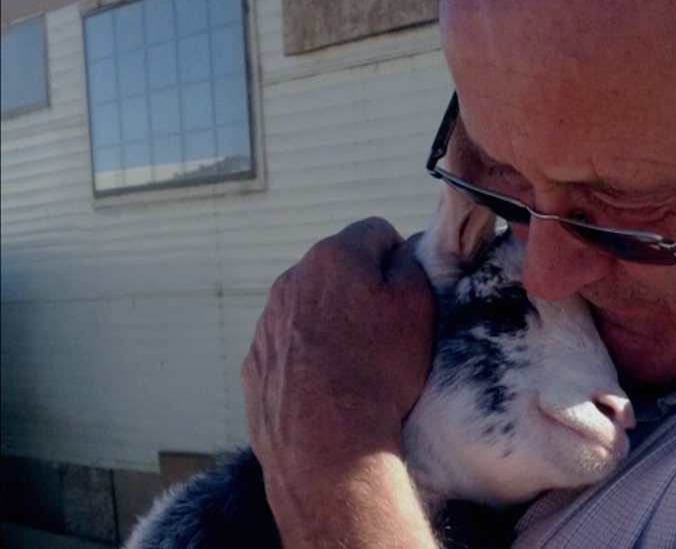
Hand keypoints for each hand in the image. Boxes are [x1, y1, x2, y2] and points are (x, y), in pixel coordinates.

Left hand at [242, 217, 437, 546]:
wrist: (326, 444)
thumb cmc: (380, 371)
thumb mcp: (418, 306)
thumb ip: (414, 261)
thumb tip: (405, 247)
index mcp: (334, 257)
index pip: (376, 232)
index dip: (399, 259)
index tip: (408, 293)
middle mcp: (291, 280)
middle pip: (339, 269)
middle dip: (363, 290)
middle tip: (387, 332)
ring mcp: (267, 322)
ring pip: (311, 308)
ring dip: (334, 323)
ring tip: (359, 366)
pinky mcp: (256, 362)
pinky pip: (290, 345)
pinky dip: (310, 357)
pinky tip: (329, 387)